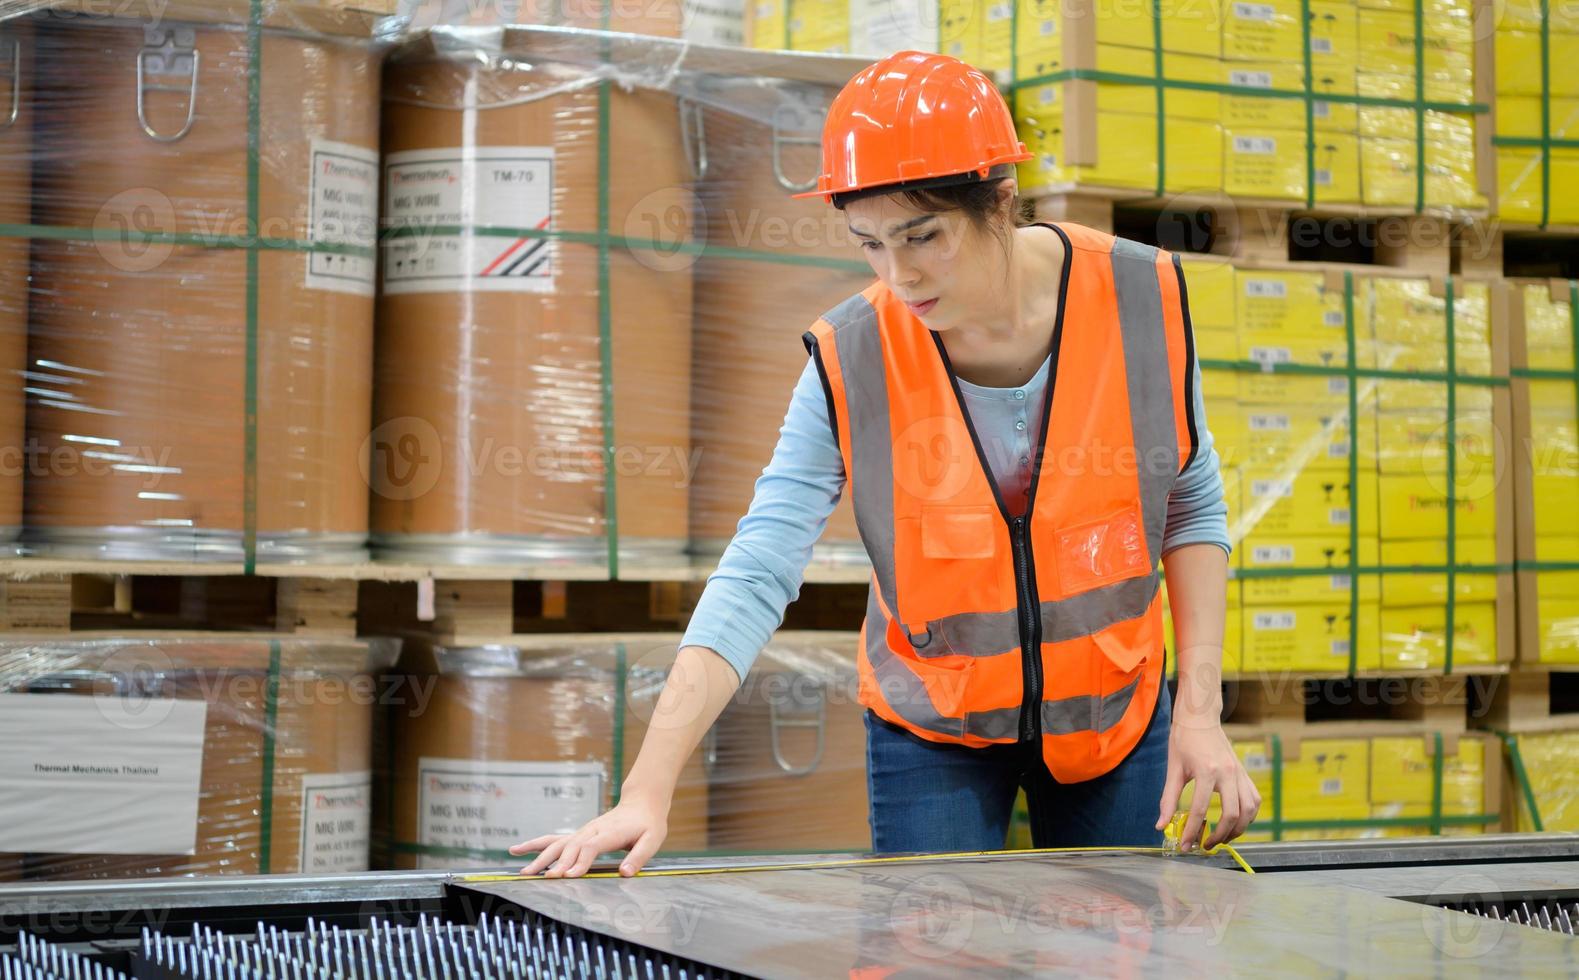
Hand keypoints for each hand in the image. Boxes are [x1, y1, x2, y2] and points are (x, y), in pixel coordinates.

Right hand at [508, 794, 667, 877]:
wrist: (641, 804)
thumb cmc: (648, 824)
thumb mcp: (652, 840)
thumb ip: (639, 857)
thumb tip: (624, 873)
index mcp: (610, 832)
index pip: (591, 846)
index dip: (580, 861)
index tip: (569, 876)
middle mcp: (592, 830)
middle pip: (570, 846)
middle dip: (556, 863)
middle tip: (543, 879)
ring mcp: (583, 831)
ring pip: (557, 843)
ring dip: (540, 857)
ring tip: (523, 871)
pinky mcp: (578, 834)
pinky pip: (554, 840)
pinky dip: (535, 845)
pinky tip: (517, 850)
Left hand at [1155, 717, 1260, 850]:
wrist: (1200, 718)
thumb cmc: (1183, 740)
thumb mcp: (1173, 768)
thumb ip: (1168, 798)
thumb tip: (1161, 825)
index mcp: (1207, 771)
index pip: (1200, 810)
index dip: (1192, 831)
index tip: (1185, 846)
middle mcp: (1228, 773)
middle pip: (1231, 814)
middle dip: (1220, 835)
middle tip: (1205, 845)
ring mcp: (1239, 773)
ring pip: (1248, 810)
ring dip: (1238, 829)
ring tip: (1222, 837)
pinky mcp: (1244, 773)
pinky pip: (1254, 800)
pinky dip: (1248, 815)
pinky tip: (1235, 822)